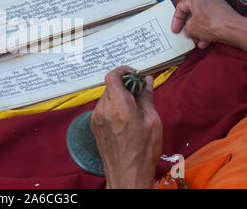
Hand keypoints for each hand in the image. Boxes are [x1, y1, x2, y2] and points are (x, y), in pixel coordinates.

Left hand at [90, 66, 161, 188]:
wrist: (127, 175)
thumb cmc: (143, 152)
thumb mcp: (152, 121)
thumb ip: (146, 97)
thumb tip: (146, 80)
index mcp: (119, 107)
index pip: (112, 76)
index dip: (123, 71)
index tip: (133, 74)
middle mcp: (103, 111)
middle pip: (110, 86)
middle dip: (124, 85)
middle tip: (138, 91)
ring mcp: (96, 118)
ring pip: (106, 96)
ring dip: (118, 95)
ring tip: (133, 107)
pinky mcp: (94, 125)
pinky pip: (102, 107)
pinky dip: (112, 105)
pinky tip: (124, 116)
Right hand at [171, 0, 240, 48]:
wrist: (233, 29)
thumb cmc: (213, 24)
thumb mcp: (191, 28)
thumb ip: (186, 28)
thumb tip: (188, 30)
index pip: (181, 7)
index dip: (176, 20)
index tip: (175, 29)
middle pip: (192, 14)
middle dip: (189, 27)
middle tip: (185, 34)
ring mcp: (217, 6)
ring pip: (202, 19)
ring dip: (198, 32)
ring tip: (197, 41)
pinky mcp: (224, 14)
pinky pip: (211, 22)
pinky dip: (207, 32)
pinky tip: (205, 42)